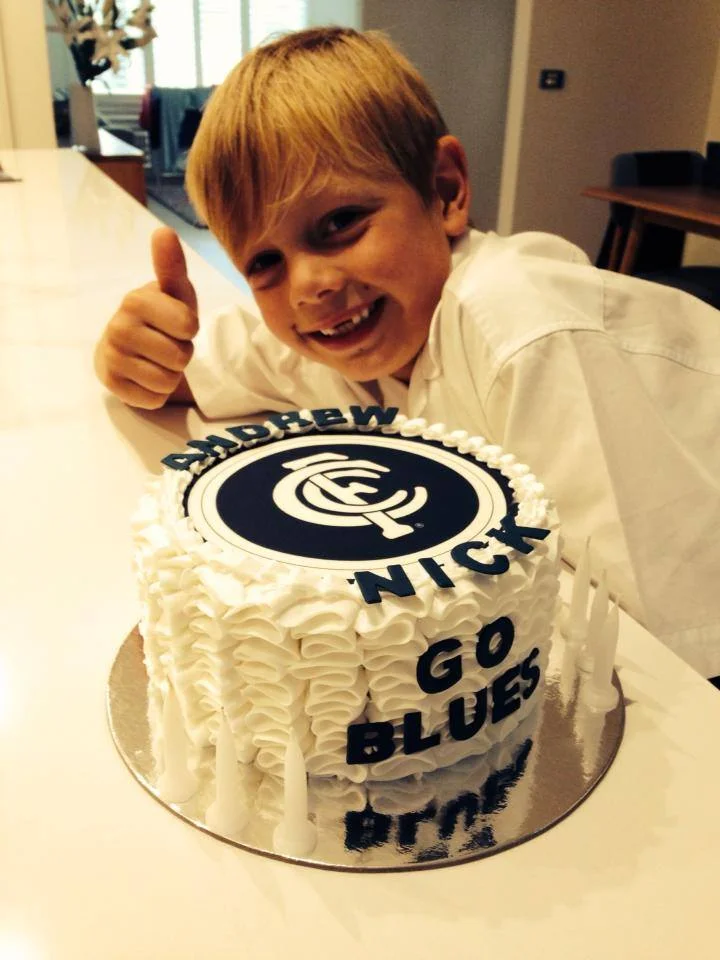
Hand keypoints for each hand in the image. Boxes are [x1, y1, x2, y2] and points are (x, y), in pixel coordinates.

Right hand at [94, 227, 198, 408]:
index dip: (189, 328)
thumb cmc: (162, 315)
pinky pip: (154, 399)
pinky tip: (145, 376)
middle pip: (180, 358)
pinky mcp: (111, 385)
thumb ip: (172, 266)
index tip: (176, 322)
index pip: (188, 326)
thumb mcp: (174, 292)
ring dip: (171, 375)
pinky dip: (156, 393)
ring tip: (157, 359)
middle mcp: (117, 328)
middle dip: (180, 354)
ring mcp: (111, 358)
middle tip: (166, 343)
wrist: (133, 347)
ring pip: (168, 381)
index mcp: (134, 300)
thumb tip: (164, 231)